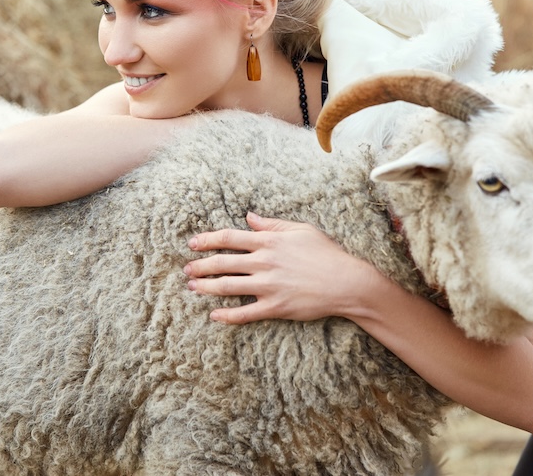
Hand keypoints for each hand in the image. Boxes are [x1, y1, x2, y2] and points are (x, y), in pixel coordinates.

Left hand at [184, 212, 374, 323]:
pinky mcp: (275, 307)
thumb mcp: (301, 230)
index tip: (192, 244)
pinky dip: (227, 316)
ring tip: (193, 288)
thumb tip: (249, 217)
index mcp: (269, 242)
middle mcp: (264, 263)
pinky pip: (245, 313)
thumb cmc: (326, 253)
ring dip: (206, 287)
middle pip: (222, 263)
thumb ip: (272, 224)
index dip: (207, 240)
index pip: (229, 238)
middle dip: (200, 266)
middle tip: (187, 269)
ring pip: (228, 287)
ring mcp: (268, 286)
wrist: (346, 282)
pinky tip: (214, 316)